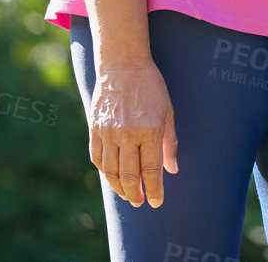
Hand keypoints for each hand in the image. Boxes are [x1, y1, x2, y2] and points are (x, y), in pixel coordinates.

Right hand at [88, 59, 179, 207]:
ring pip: (111, 171)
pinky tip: (112, 177)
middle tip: (140, 202)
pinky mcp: (94, 129)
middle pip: (130, 176)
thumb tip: (173, 169)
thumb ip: (170, 143)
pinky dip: (104, 171)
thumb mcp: (168, 112)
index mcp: (150, 131)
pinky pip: (97, 158)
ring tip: (128, 195)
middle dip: (136, 194)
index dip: (154, 190)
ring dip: (119, 188)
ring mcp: (108, 132)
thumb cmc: (151, 87)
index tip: (156, 202)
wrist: (123, 65)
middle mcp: (127, 134)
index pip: (152, 170)